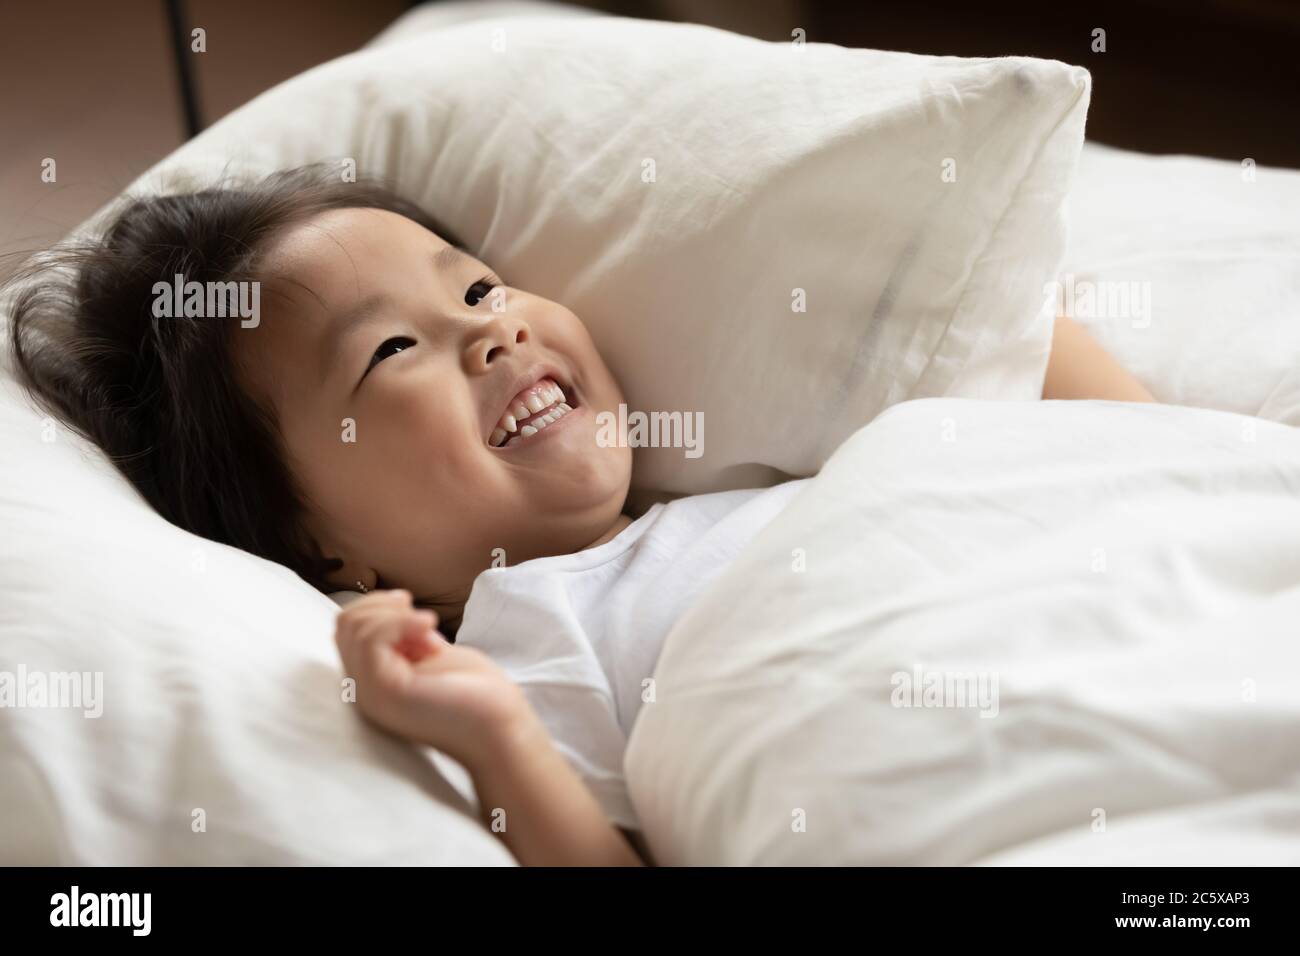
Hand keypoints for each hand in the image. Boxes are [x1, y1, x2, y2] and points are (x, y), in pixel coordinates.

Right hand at [334, 589, 534, 767]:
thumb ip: (404, 638)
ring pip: (353, 628)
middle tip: (424, 622)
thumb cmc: (477, 693)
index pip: (347, 631)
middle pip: (344, 624)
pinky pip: (370, 639)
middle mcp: (364, 691)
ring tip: (430, 632)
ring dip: (395, 615)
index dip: (380, 610)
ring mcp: (371, 694)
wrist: (501, 728)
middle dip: (383, 606)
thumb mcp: (430, 654)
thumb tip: (391, 605)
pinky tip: (429, 627)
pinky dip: (400, 621)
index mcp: (374, 682)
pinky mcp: (386, 691)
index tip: (418, 616)